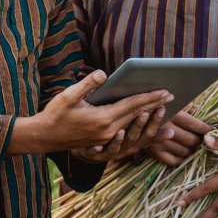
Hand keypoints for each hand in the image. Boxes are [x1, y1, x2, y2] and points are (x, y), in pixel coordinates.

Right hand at [8, 70, 171, 154]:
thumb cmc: (56, 113)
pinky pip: (128, 136)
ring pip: (134, 126)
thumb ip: (88, 83)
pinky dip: (140, 130)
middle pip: (137, 115)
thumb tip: (104, 74)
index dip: (150, 97)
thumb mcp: (69, 95)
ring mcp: (107, 140)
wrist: (44, 137)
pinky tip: (148, 127)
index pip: (132, 105)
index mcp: (102, 118)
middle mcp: (108, 131)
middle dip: (155, 105)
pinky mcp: (103, 143)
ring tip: (164, 108)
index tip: (166, 90)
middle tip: (172, 95)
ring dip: (150, 117)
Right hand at [147, 108, 212, 166]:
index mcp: (171, 114)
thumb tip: (197, 109)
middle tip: (202, 138)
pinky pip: (174, 161)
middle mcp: (166, 129)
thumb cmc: (154, 108)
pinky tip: (183, 152)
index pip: (194, 125)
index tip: (210, 129)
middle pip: (191, 140)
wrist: (131, 119)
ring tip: (193, 145)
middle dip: (199, 140)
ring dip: (192, 149)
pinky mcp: (154, 153)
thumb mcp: (169, 103)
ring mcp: (160, 143)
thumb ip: (184, 106)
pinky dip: (181, 158)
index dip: (205, 128)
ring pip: (185, 151)